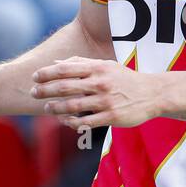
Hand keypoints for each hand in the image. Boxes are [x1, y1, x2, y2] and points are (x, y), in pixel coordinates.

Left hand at [32, 56, 163, 129]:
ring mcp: (105, 101)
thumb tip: (55, 63)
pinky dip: (72, 122)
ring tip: (46, 108)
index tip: (34, 77)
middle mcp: (100, 83)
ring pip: (72, 106)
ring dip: (55, 108)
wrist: (152, 94)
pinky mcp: (111, 117)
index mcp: (97, 68)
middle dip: (45, 90)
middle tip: (33, 93)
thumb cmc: (125, 79)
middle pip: (65, 87)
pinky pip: (85, 122)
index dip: (46, 73)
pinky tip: (65, 121)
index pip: (65, 69)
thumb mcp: (106, 65)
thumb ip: (81, 63)